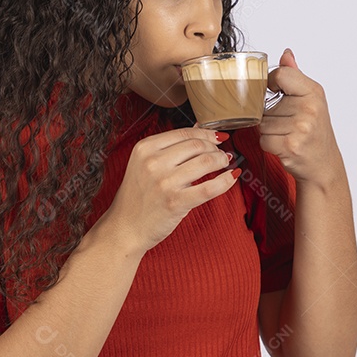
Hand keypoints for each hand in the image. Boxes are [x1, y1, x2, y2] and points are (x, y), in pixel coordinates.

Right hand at [100, 126, 237, 255]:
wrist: (124, 228)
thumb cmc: (138, 196)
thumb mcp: (145, 163)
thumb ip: (171, 146)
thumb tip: (199, 128)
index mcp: (145, 148)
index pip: (185, 133)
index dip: (206, 134)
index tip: (218, 138)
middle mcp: (153, 162)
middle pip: (197, 146)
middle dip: (215, 149)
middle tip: (222, 155)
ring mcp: (164, 182)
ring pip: (206, 162)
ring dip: (221, 161)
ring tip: (225, 164)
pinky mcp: (175, 202)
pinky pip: (209, 187)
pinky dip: (226, 181)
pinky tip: (232, 177)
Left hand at [260, 48, 344, 186]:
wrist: (323, 164)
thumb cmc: (314, 131)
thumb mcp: (310, 99)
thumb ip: (295, 75)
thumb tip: (286, 54)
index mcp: (313, 91)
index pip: (280, 74)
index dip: (271, 83)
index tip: (275, 92)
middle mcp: (310, 108)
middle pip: (265, 103)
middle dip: (271, 115)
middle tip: (289, 123)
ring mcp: (301, 127)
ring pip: (262, 123)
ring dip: (269, 131)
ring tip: (287, 134)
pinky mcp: (291, 145)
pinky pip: (263, 139)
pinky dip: (269, 144)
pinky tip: (284, 145)